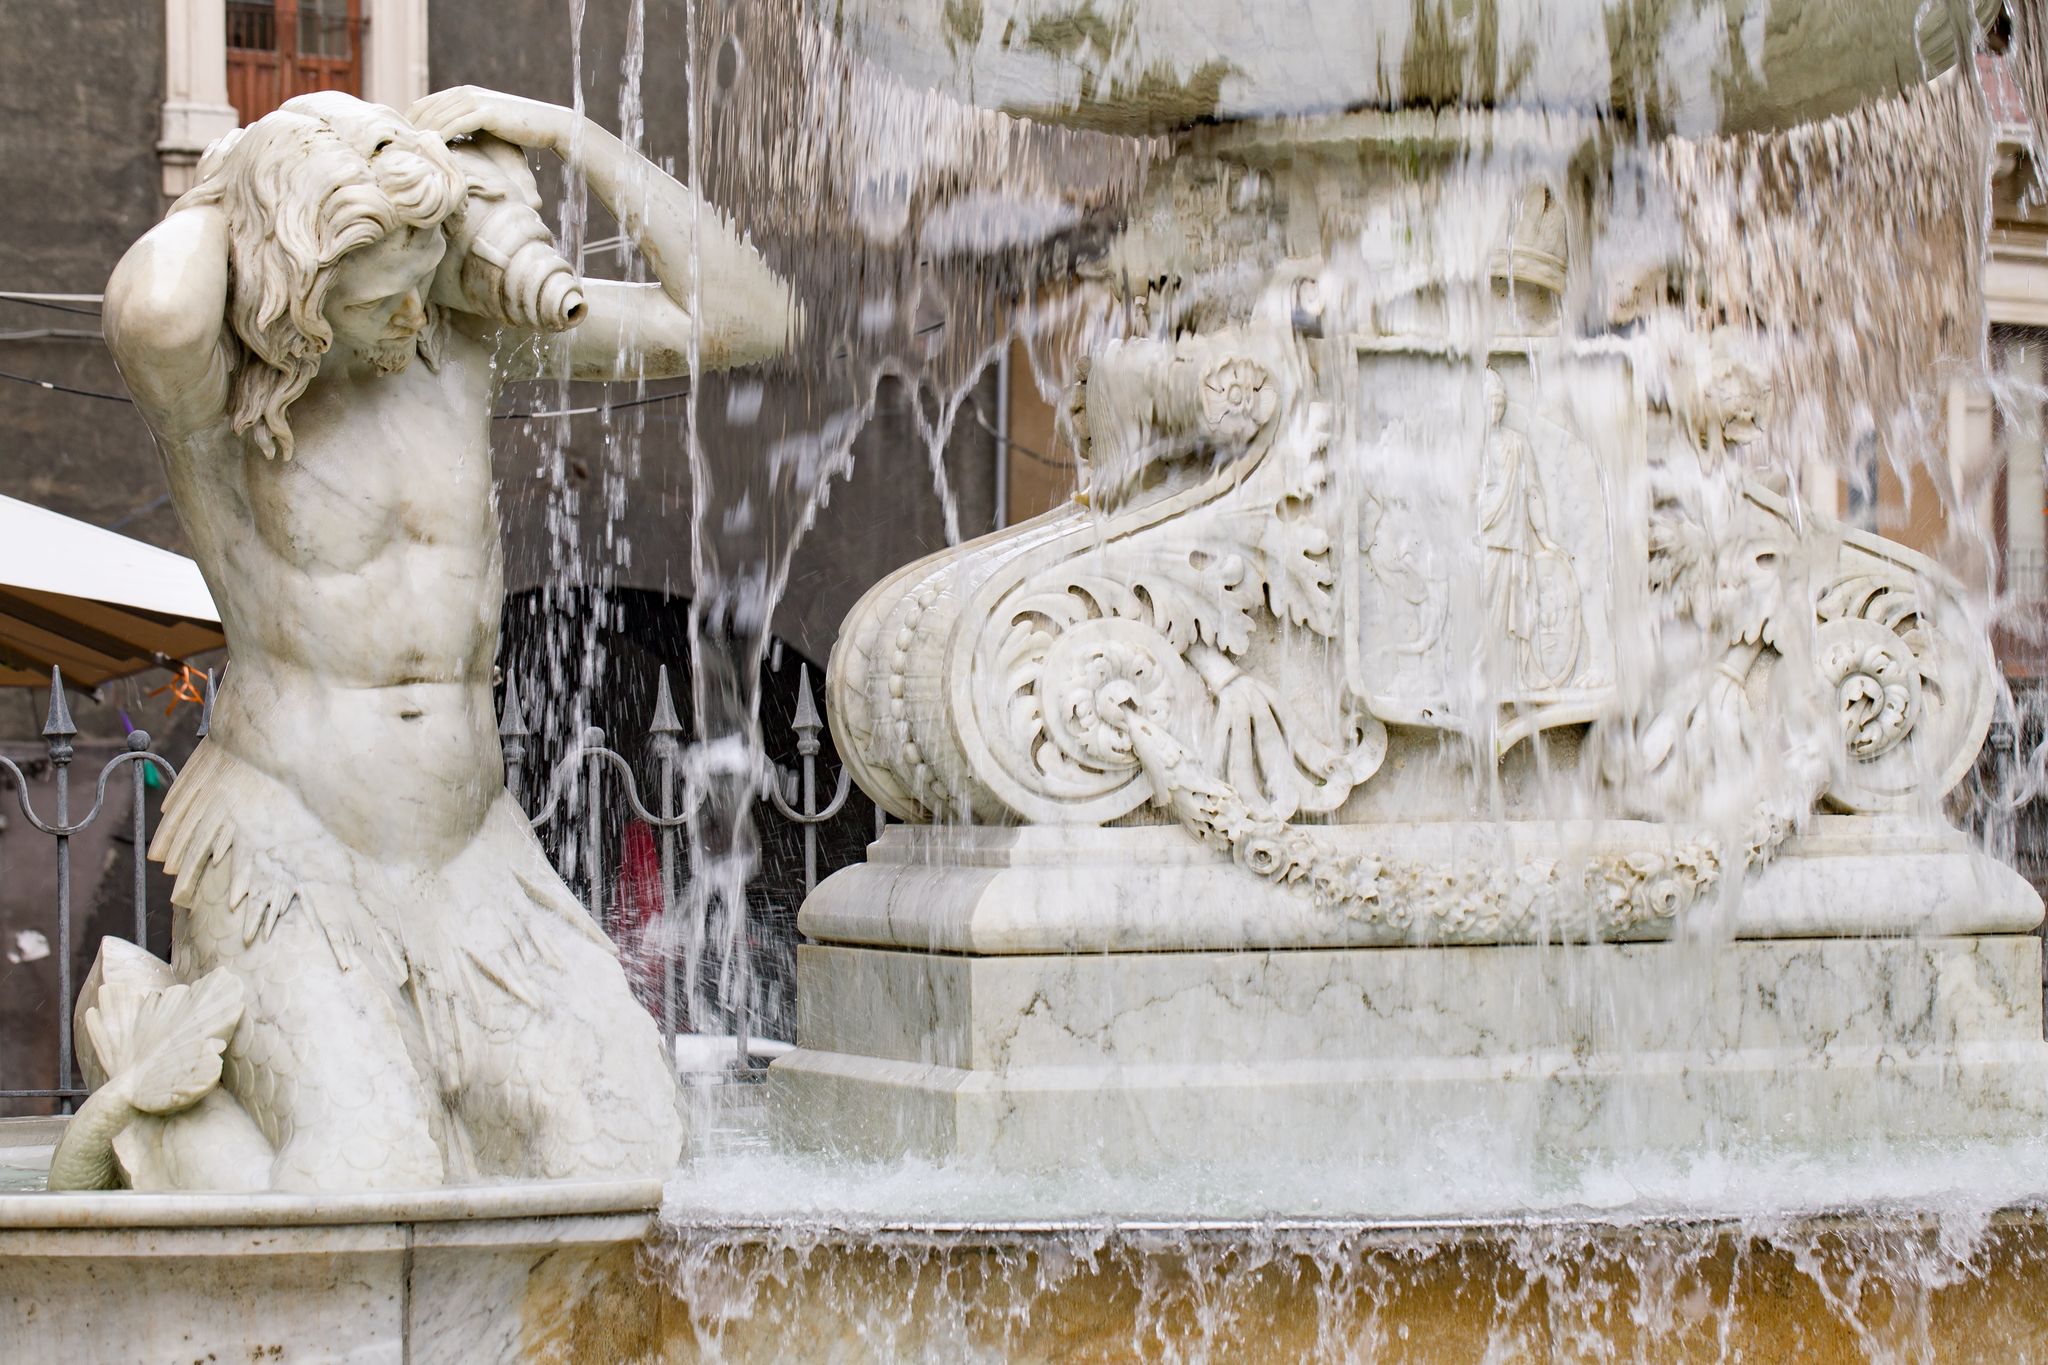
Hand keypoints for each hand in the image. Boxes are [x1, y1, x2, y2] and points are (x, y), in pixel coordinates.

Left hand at [407, 86, 575, 155]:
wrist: (548, 124)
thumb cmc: (519, 130)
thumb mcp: (487, 125)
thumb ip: (466, 126)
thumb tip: (447, 143)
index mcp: (462, 94)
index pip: (424, 105)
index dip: (409, 123)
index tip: (401, 145)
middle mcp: (464, 93)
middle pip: (425, 110)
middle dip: (409, 131)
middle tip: (398, 153)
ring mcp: (474, 101)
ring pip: (437, 118)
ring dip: (421, 136)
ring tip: (410, 156)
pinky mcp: (484, 113)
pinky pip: (454, 125)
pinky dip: (440, 138)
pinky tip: (431, 152)